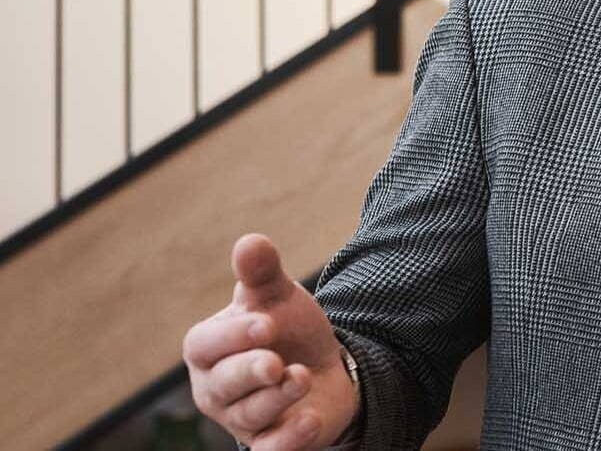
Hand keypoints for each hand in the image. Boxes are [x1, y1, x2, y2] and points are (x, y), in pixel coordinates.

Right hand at [183, 234, 359, 448]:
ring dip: (278, 398)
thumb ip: (262, 273)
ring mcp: (240, 419)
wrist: (324, 366)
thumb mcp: (278, 297)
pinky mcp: (270, 443)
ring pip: (250, 415)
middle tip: (276, 362)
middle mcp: (216, 388)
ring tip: (302, 377)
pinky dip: (288, 440)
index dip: (232, 337)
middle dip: (249, 372)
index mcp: (208, 349)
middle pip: (222, 385)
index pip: (204, 346)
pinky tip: (310, 420)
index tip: (265, 323)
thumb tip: (251, 241)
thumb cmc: (286, 329)